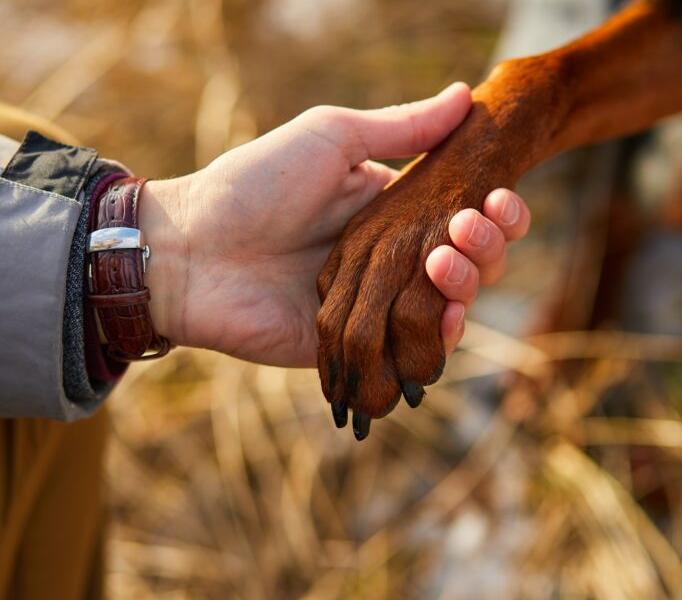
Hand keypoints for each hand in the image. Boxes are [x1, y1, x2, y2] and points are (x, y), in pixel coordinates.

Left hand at [138, 83, 528, 375]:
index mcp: (389, 212)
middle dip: (488, 247)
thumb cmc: (254, 185)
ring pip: (448, 307)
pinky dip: (439, 338)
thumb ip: (399, 127)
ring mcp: (374, 305)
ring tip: (448, 259)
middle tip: (470, 225)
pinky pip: (411, 350)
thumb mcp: (329, 139)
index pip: (461, 216)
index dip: (494, 211)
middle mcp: (390, 260)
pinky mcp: (355, 345)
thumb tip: (464, 95)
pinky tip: (449, 317)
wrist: (192, 250)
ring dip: (469, 285)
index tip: (500, 196)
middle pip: (466, 263)